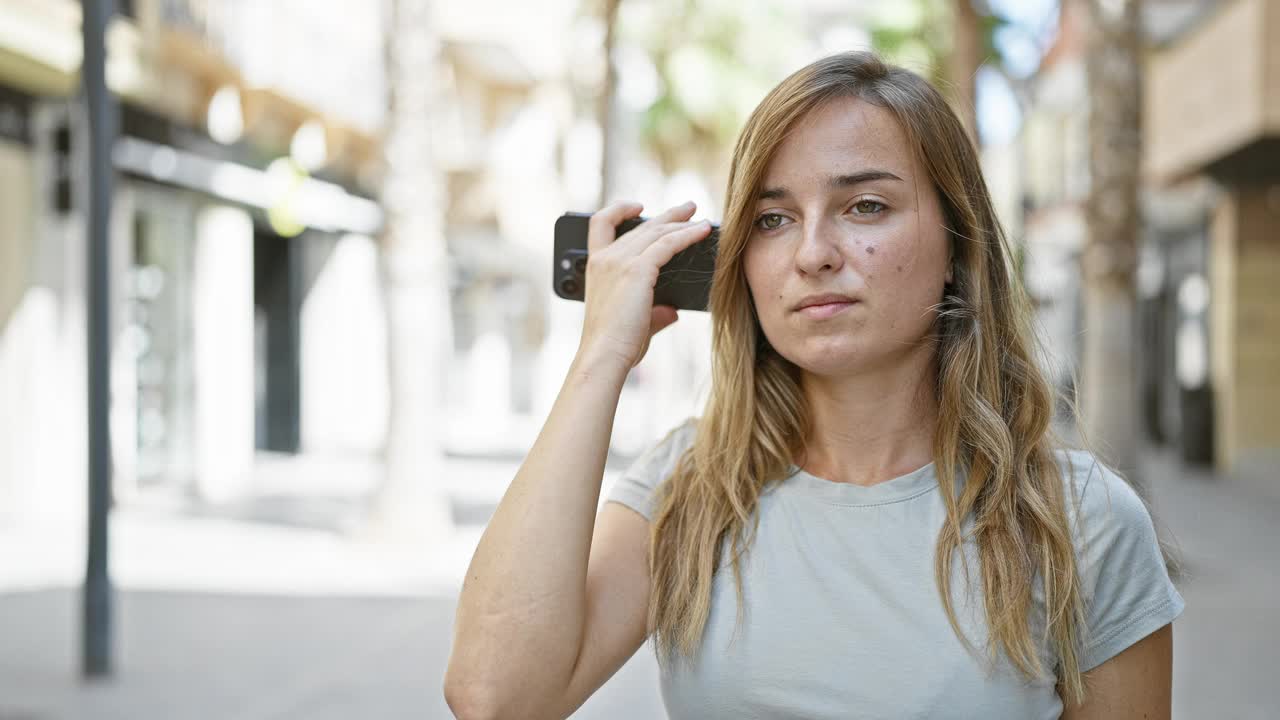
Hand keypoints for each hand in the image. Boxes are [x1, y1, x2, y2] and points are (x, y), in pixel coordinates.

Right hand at [576, 200, 713, 370]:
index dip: (619, 210)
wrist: (604, 355)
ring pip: (657, 232)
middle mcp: (605, 259)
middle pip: (641, 227)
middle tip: (688, 208)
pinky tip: (704, 232)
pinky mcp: (637, 269)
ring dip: (681, 222)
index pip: (599, 224)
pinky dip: (688, 235)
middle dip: (667, 216)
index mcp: (596, 267)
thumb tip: (672, 312)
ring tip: (701, 218)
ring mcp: (619, 261)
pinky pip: (668, 243)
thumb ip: (652, 313)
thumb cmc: (614, 345)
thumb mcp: (631, 322)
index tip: (638, 207)